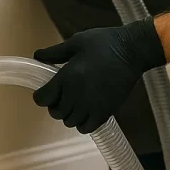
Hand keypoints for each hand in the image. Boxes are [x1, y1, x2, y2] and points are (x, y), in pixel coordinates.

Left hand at [32, 18, 165, 133]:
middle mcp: (76, 94)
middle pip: (55, 112)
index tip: (46, 91)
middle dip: (55, 104)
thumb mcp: (76, 42)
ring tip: (75, 103)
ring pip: (69, 121)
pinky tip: (85, 112)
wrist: (132, 51)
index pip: (42, 99)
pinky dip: (82, 123)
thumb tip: (37, 56)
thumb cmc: (104, 43)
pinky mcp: (105, 111)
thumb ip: (55, 52)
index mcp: (66, 77)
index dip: (41, 96)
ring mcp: (91, 105)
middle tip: (62, 95)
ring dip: (69, 114)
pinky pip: (86, 127)